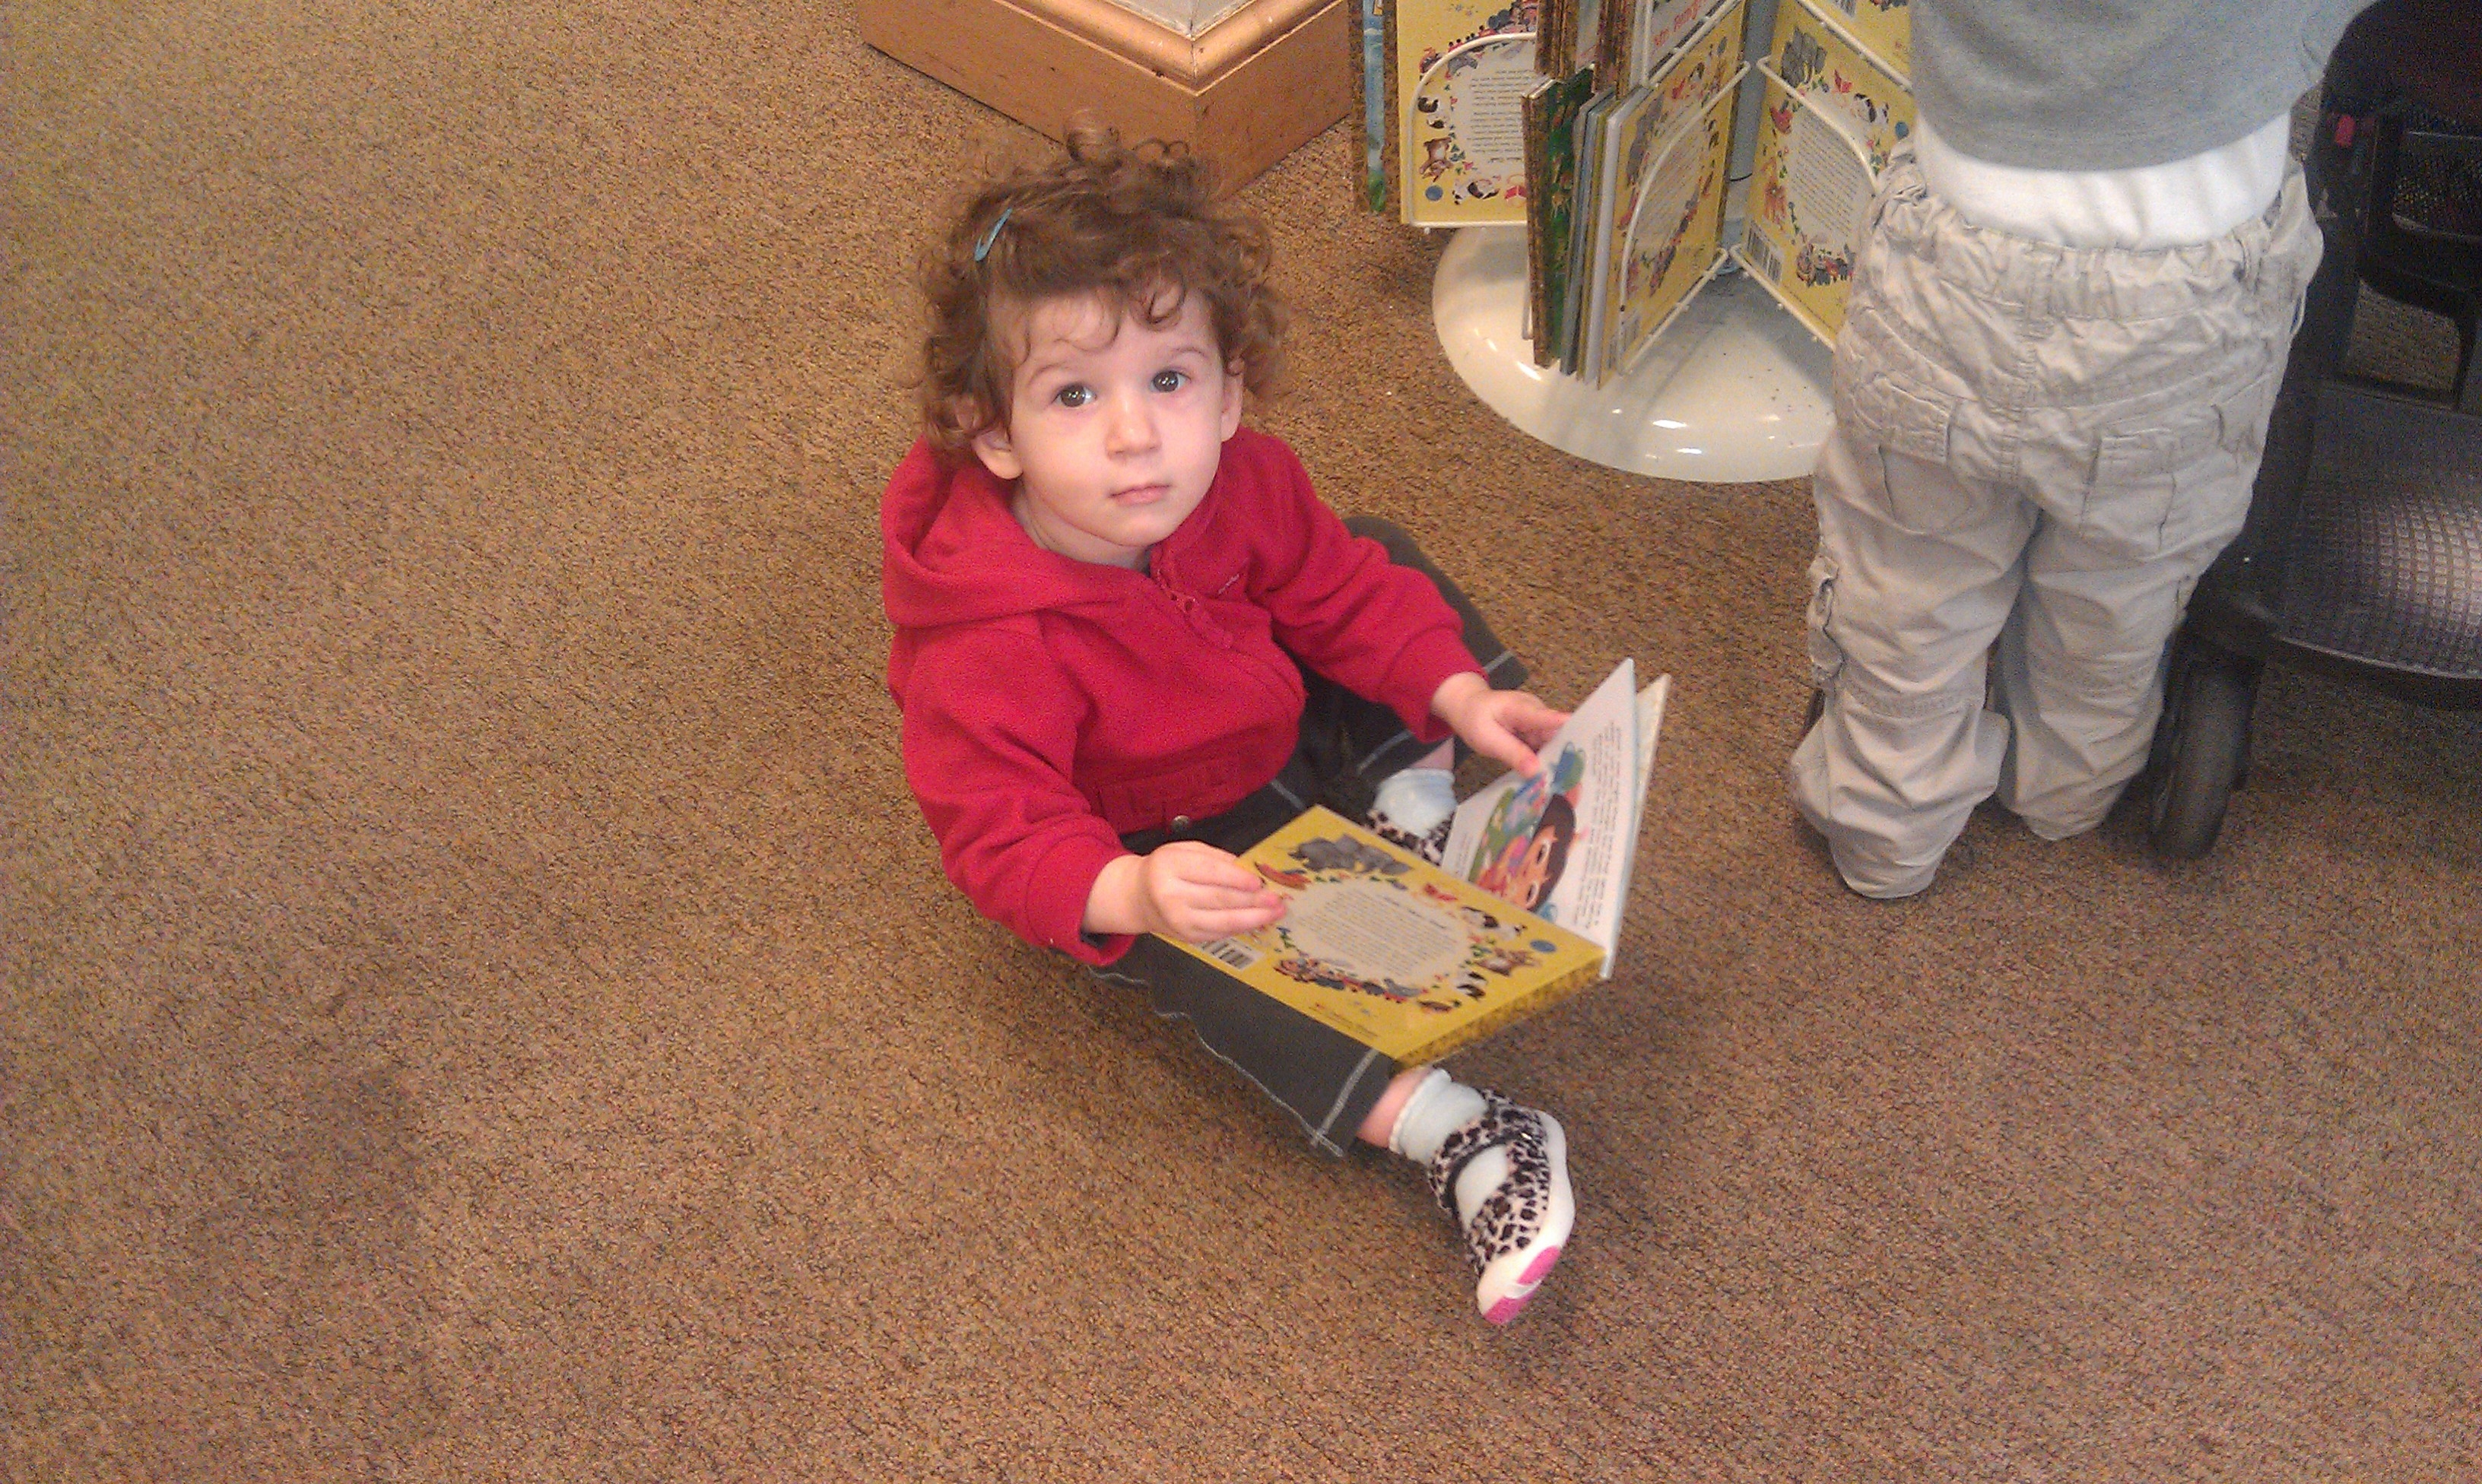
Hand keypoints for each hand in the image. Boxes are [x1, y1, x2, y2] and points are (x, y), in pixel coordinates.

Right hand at [1085, 842, 1288, 942]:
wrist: (1137, 897)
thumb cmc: (1166, 869)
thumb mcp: (1183, 850)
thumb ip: (1214, 857)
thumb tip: (1246, 869)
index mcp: (1169, 867)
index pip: (1208, 873)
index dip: (1236, 878)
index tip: (1259, 882)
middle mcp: (1171, 897)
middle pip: (1219, 899)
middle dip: (1252, 901)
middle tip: (1276, 899)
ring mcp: (1179, 921)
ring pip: (1222, 922)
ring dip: (1253, 918)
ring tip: (1276, 913)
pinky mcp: (1188, 937)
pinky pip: (1220, 933)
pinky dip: (1242, 927)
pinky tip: (1258, 921)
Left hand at [1430, 672, 1568, 777]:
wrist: (1469, 706)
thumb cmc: (1475, 718)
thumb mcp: (1487, 738)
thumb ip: (1511, 753)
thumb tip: (1535, 771)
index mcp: (1523, 709)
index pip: (1549, 718)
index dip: (1569, 730)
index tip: (1589, 741)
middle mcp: (1538, 714)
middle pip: (1558, 736)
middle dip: (1569, 758)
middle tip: (1580, 784)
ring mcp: (1539, 724)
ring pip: (1554, 745)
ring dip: (1559, 765)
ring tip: (1572, 790)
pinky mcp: (1537, 734)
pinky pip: (1546, 749)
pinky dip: (1548, 764)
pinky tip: (1554, 783)